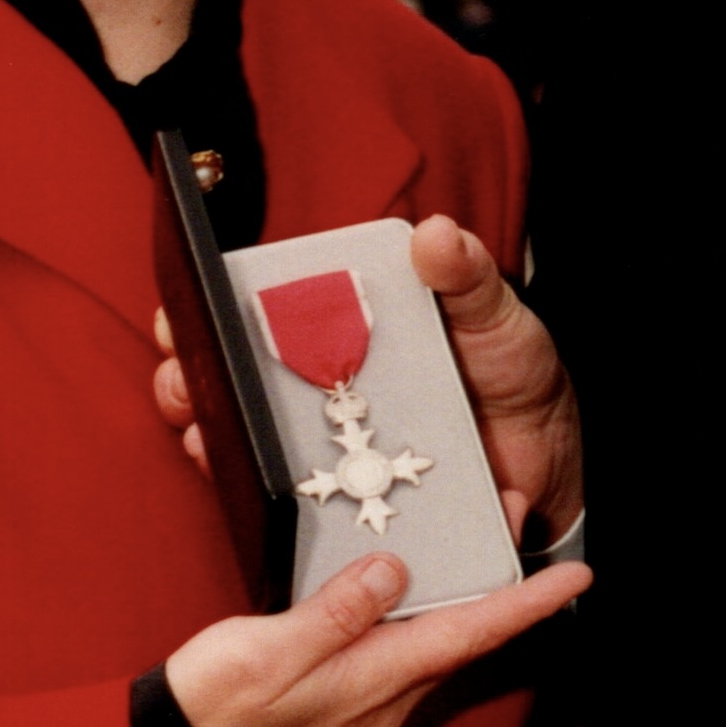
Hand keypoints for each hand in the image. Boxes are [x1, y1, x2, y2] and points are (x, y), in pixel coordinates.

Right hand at [150, 215, 583, 549]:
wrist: (545, 460)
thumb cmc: (512, 369)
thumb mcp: (494, 312)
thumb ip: (465, 274)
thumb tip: (435, 233)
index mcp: (348, 324)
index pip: (262, 309)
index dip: (211, 307)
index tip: (184, 309)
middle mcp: (325, 379)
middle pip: (233, 371)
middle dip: (190, 371)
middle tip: (180, 371)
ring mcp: (329, 438)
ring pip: (243, 431)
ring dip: (208, 427)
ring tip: (199, 424)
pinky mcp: (343, 493)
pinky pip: (286, 492)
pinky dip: (254, 487)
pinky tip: (241, 477)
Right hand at [163, 545, 589, 726]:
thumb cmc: (216, 706)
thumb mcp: (270, 650)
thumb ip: (336, 613)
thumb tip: (395, 572)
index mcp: (376, 682)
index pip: (471, 636)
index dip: (528, 605)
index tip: (577, 578)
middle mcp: (387, 700)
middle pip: (465, 635)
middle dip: (503, 583)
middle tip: (514, 515)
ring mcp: (369, 705)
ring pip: (439, 643)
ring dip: (466, 594)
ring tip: (477, 538)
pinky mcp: (348, 702)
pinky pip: (406, 652)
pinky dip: (426, 612)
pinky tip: (415, 586)